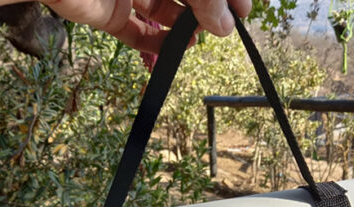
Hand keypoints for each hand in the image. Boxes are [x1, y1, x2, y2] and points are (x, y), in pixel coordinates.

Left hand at [41, 0, 251, 53]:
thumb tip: (226, 24)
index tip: (243, 11)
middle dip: (206, 10)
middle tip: (224, 28)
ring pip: (164, 12)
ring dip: (184, 28)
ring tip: (197, 39)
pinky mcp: (110, 16)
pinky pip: (137, 34)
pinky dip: (156, 45)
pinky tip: (174, 49)